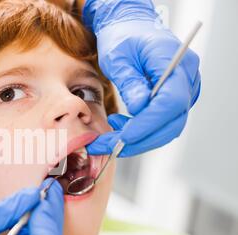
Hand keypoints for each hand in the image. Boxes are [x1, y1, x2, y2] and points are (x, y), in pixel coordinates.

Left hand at [82, 0, 200, 156]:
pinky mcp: (175, 98)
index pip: (170, 102)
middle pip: (172, 120)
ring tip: (110, 135)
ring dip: (139, 139)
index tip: (123, 136)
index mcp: (175, 62)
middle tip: (108, 145)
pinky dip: (142, 131)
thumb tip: (139, 108)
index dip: (147, 124)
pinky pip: (163, 122)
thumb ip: (130, 82)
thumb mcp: (118, 57)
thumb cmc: (122, 37)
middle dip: (139, 139)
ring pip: (168, 127)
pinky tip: (121, 126)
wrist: (129, 28)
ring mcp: (184, 89)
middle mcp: (187, 77)